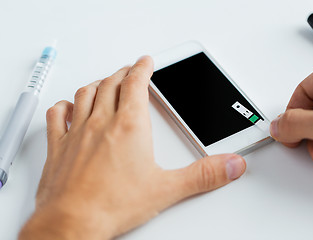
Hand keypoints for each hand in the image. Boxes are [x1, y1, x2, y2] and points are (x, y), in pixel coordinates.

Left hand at [19, 56, 245, 238]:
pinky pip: (58, 116)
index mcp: (129, 127)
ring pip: (86, 94)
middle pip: (111, 84)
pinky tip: (69, 107)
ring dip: (98, 84)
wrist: (72, 223)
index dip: (142, 68)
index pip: (136, 84)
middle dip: (123, 73)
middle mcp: (102, 123)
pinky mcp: (59, 147)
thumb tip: (230, 165)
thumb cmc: (112, 205)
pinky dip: (65, 106)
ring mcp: (78, 133)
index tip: (145, 61)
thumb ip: (203, 175)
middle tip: (129, 70)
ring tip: (105, 83)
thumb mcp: (167, 190)